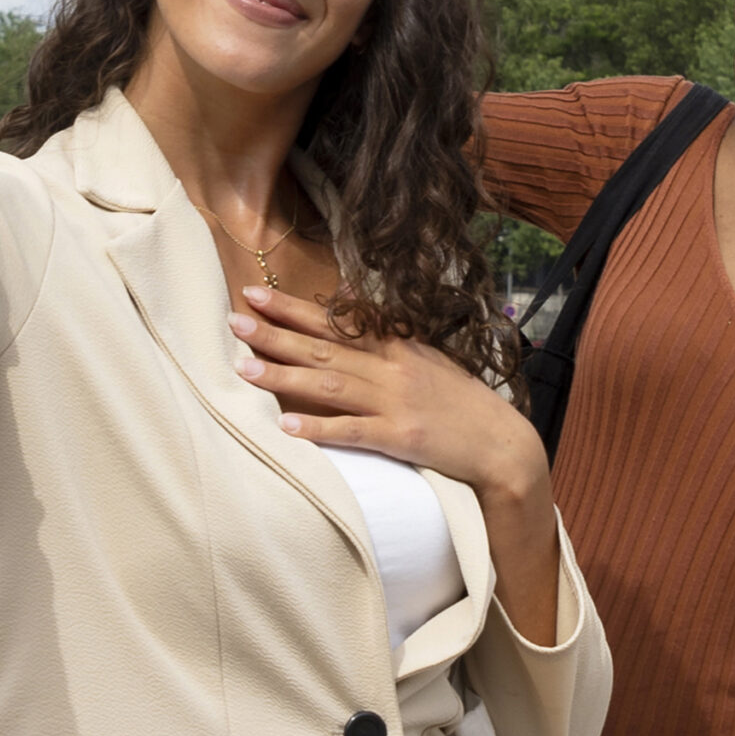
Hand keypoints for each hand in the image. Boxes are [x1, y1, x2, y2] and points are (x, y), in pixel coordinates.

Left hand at [230, 284, 543, 497]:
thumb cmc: (459, 400)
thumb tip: (351, 294)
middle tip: (234, 320)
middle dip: (277, 333)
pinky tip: (287, 428)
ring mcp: (395, 403)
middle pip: (324, 348)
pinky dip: (319, 429)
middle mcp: (392, 368)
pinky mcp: (401, 439)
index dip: (293, 307)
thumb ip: (386, 330)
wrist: (500, 443)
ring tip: (245, 369)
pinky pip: (353, 433)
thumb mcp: (426, 355)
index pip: (335, 322)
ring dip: (286, 377)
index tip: (256, 292)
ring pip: (331, 386)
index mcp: (396, 346)